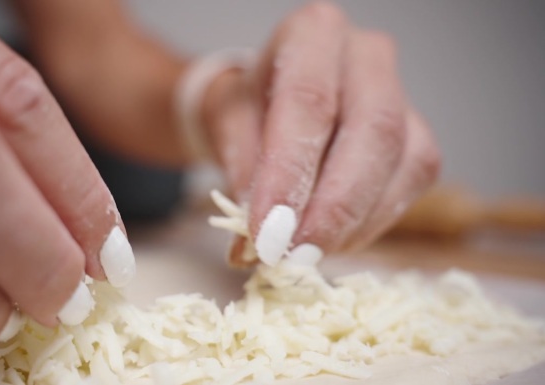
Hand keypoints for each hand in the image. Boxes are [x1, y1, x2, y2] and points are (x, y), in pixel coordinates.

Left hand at [203, 2, 440, 264]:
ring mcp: (402, 92)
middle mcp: (366, 54)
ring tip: (308, 253)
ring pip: (402, 161)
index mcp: (313, 33)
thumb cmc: (253, 106)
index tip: (269, 232)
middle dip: (334, 206)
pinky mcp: (418, 134)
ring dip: (355, 221)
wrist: (275, 98)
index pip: (308, 102)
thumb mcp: (230, 129)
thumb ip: (242, 181)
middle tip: (295, 255)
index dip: (291, 173)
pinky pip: (412, 182)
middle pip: (373, 130)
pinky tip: (337, 239)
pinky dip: (373, 221)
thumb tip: (252, 248)